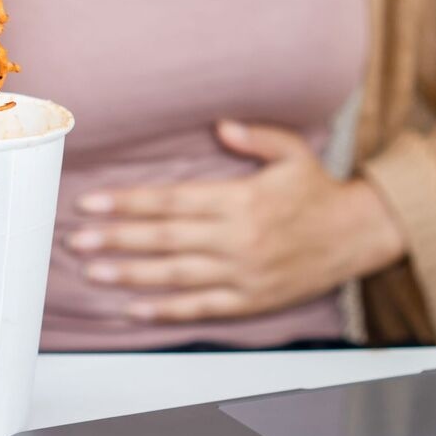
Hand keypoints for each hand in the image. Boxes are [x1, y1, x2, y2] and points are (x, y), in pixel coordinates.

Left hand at [68, 120, 407, 322]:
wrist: (358, 235)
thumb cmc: (318, 192)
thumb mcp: (292, 152)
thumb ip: (254, 137)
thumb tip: (219, 124)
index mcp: (240, 199)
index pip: (171, 200)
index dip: (127, 202)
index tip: (91, 203)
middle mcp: (237, 238)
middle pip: (164, 238)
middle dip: (116, 238)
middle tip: (77, 240)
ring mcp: (242, 272)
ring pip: (175, 275)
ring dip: (129, 275)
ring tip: (93, 272)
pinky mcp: (249, 299)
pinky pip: (200, 307)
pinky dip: (164, 310)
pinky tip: (132, 309)